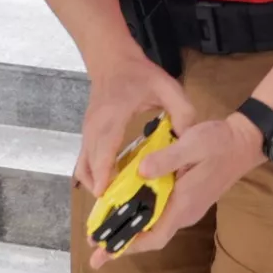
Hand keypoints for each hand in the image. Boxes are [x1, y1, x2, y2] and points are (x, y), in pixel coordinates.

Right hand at [75, 47, 193, 196]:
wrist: (111, 60)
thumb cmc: (139, 73)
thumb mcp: (167, 87)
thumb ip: (182, 111)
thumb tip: (189, 140)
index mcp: (111, 118)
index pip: (103, 151)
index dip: (103, 175)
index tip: (107, 197)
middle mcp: (93, 129)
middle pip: (87, 167)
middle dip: (100, 191)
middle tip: (119, 213)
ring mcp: (87, 133)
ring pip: (83, 168)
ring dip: (96, 187)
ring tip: (118, 205)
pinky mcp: (87, 137)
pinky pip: (85, 163)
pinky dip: (96, 178)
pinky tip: (115, 188)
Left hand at [90, 112, 261, 269]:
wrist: (243, 143)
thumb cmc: (218, 143)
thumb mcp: (192, 144)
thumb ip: (167, 159)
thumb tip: (142, 171)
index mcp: (183, 203)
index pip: (155, 236)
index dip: (130, 246)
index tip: (106, 252)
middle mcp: (184, 212)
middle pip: (151, 237)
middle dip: (123, 243)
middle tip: (95, 247)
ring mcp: (187, 208)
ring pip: (155, 227)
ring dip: (131, 230)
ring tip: (105, 230)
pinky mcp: (187, 200)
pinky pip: (160, 216)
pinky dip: (141, 217)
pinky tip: (128, 208)